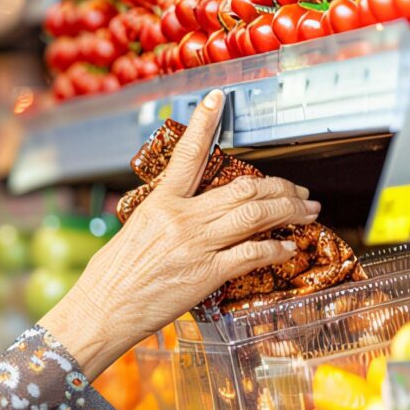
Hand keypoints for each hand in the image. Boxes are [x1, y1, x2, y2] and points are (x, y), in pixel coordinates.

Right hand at [39, 92, 316, 378]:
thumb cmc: (110, 278)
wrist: (101, 312)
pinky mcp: (207, 275)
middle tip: (300, 189)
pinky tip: (291, 246)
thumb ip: (164, 216)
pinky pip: (253, 254)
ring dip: (290, 211)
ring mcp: (197, 246)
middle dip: (281, 187)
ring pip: (256, 216)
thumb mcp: (133, 231)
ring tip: (308, 211)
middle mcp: (182, 219)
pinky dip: (277, 248)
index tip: (218, 98)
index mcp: (160, 203)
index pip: (188, 153)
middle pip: (244, 189)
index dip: (206, 122)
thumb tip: (184, 211)